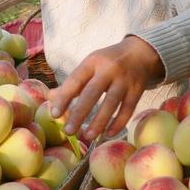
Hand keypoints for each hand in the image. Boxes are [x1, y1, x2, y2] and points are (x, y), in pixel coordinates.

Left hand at [48, 36, 163, 140]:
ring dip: (99, 122)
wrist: (140, 52)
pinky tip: (108, 134)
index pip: (75, 80)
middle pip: (92, 93)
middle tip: (68, 131)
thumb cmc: (107, 62)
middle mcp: (109, 69)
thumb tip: (50, 98)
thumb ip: (72, 82)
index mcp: (92, 62)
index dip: (64, 97)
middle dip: (79, 113)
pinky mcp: (138, 90)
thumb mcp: (89, 65)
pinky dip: (118, 123)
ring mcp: (125, 80)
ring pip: (111, 103)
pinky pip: (127, 110)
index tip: (54, 114)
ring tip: (87, 137)